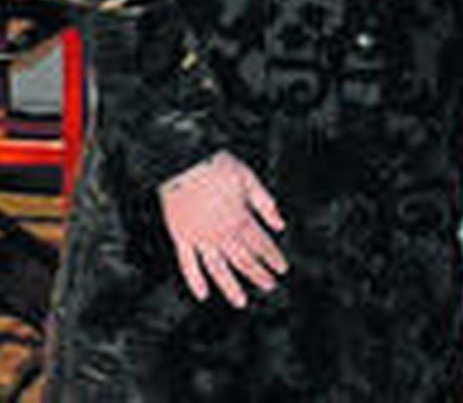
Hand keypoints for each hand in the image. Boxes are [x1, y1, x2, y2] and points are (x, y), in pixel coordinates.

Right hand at [158, 150, 286, 306]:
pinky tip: (203, 294)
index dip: (273, 257)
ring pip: (218, 269)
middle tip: (270, 286)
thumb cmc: (215, 165)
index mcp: (239, 217)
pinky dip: (194, 281)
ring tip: (241, 302)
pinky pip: (187, 265)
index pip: (260, 244)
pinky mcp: (180, 237)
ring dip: (231, 287)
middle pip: (243, 259)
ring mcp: (199, 238)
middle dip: (258, 274)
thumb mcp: (248, 178)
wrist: (182, 160)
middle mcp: (221, 233)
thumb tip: (280, 224)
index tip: (282, 269)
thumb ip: (265, 203)